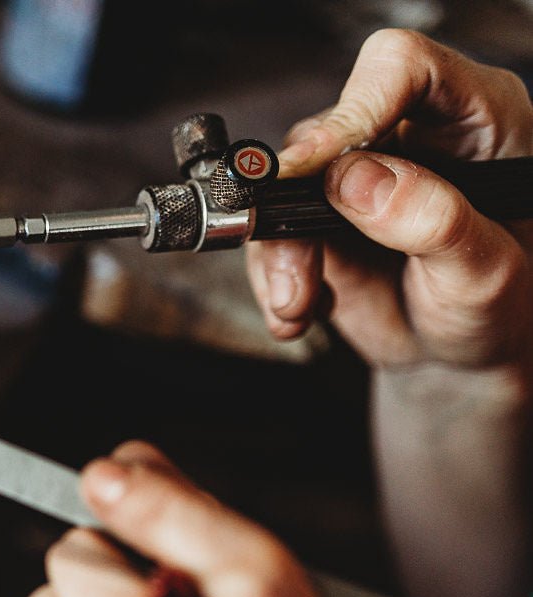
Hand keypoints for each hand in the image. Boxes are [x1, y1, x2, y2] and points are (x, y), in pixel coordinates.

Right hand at [246, 29, 532, 370]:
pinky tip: (298, 310)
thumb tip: (356, 179)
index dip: (356, 107)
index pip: (403, 69)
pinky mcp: (319, 216)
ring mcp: (358, 176)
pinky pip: (269, 229)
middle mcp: (409, 135)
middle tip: (295, 256)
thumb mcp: (484, 274)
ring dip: (280, 253)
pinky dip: (272, 277)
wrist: (463, 357)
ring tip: (299, 303)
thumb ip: (433, 221)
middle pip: (325, 130)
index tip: (317, 166)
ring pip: (283, 184)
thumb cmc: (497, 308)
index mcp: (474, 119)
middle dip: (296, 200)